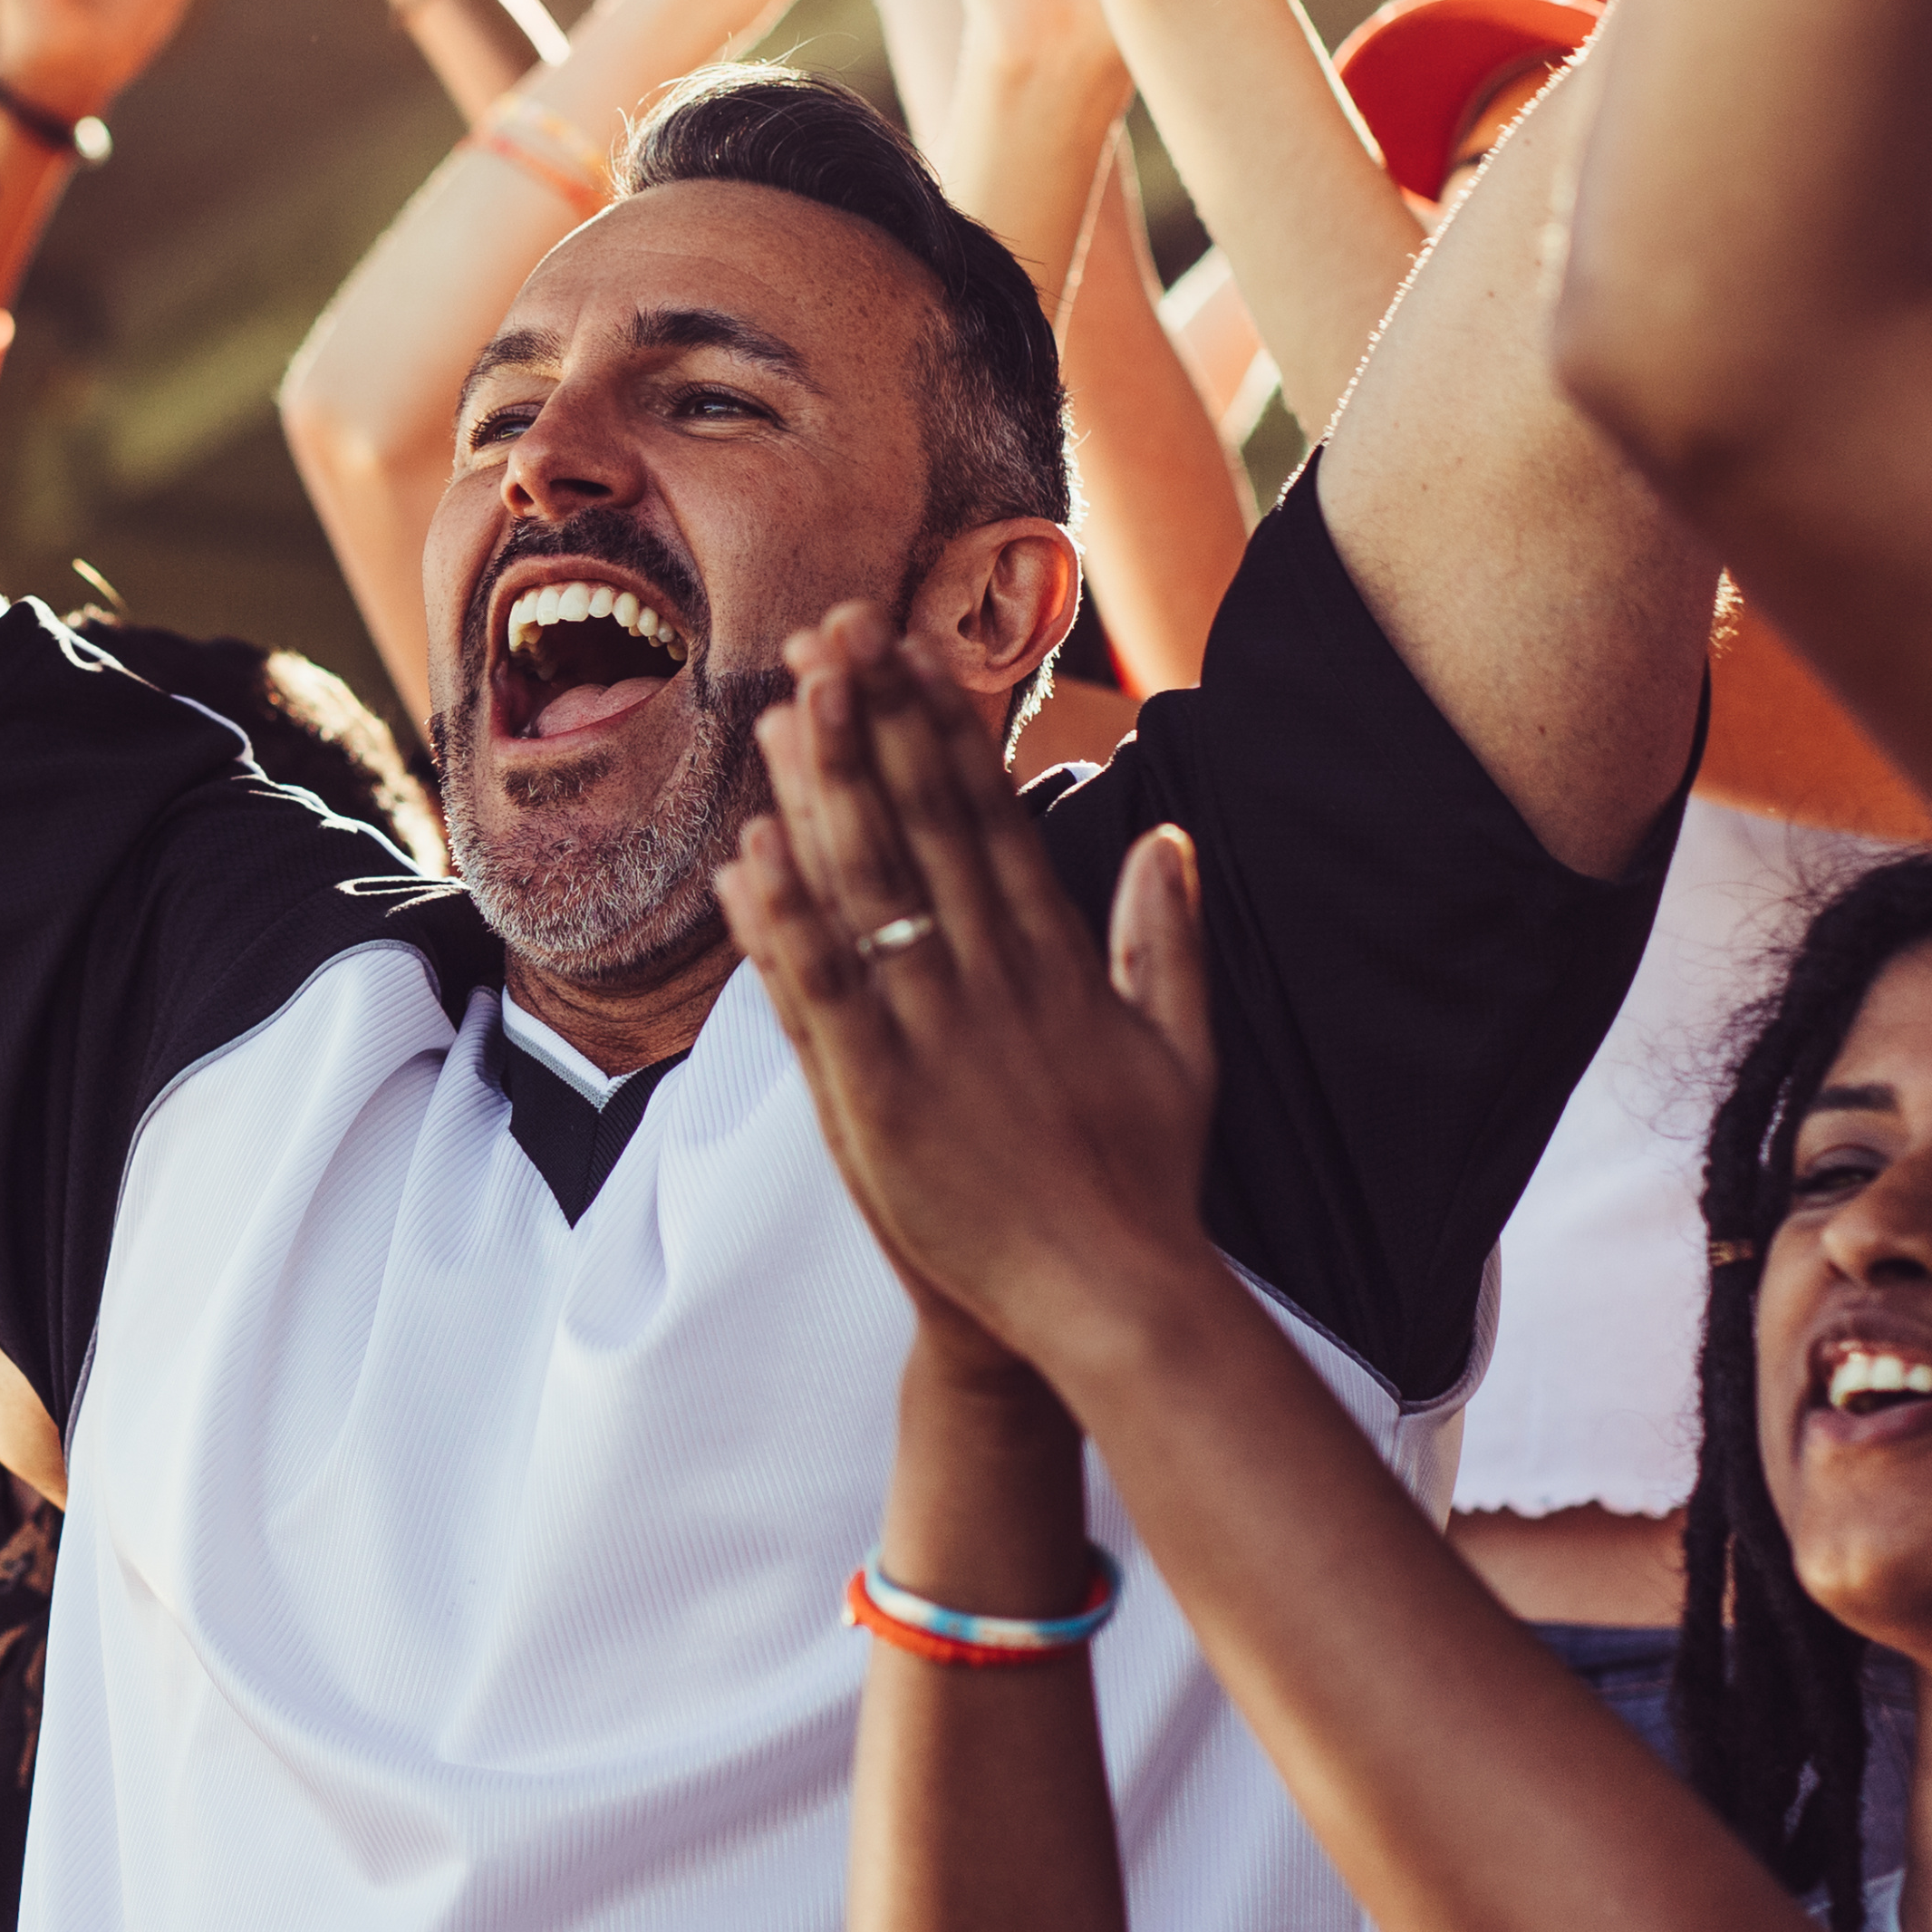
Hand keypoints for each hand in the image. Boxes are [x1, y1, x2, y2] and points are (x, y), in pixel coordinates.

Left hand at [708, 607, 1226, 1362]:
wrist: (1112, 1298)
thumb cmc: (1143, 1183)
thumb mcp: (1181, 1050)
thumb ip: (1166, 940)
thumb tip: (1168, 841)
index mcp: (1060, 964)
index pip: (992, 820)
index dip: (946, 732)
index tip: (913, 653)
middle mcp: (995, 982)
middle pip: (923, 828)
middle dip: (875, 724)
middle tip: (832, 633)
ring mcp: (935, 1037)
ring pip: (867, 890)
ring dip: (824, 791)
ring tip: (785, 703)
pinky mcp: (882, 1099)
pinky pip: (823, 992)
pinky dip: (785, 921)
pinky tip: (750, 855)